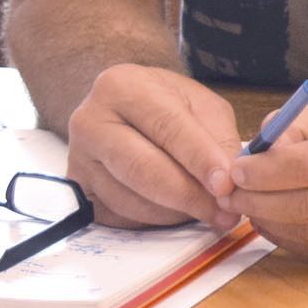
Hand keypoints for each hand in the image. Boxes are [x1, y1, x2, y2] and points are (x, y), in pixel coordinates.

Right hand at [64, 64, 242, 229]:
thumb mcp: (201, 105)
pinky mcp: (79, 191)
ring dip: (176, 212)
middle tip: (226, 212)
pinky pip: (120, 217)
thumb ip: (218, 139)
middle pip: (142, 168)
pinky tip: (177, 210)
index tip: (226, 184)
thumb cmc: (168, 105)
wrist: (124, 111)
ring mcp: (78, 159)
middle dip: (190, 195)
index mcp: (121, 87)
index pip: (165, 126)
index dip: (199, 159)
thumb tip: (229, 184)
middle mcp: (90, 121)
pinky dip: (156, 220)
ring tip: (209, 210)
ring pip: (132, 200)